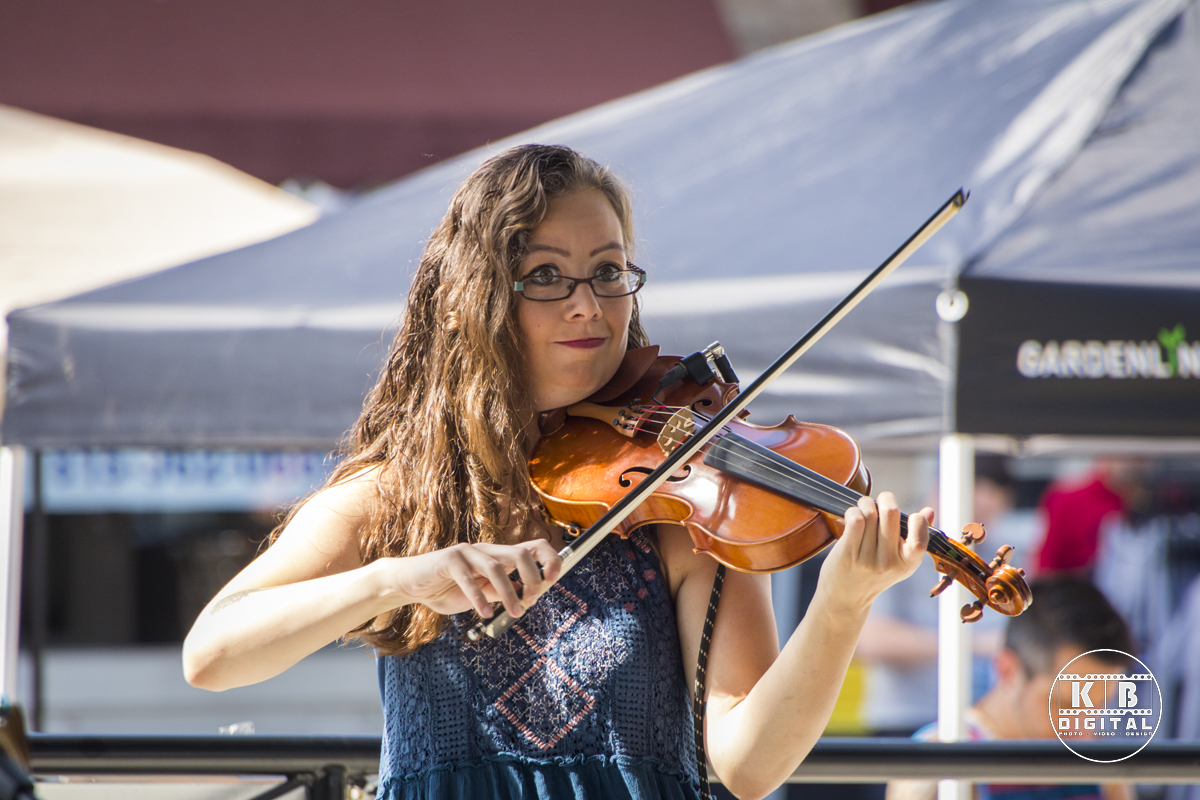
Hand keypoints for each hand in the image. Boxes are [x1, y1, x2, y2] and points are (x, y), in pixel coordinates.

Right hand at [382, 540, 562, 619]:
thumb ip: (499, 593)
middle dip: (533, 577)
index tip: (553, 581)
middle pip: (520, 554)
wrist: (409, 584)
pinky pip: (468, 578)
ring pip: (497, 566)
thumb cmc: (446, 589)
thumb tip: (524, 595)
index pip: (532, 548)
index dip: (549, 560)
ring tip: (516, 612)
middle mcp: (485, 550)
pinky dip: (479, 598)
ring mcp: (467, 552)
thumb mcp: (480, 596)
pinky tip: (484, 614)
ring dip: (510, 592)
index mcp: (496, 556)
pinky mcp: (448, 560)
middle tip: (532, 601)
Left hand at [815, 492, 931, 612]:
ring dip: (865, 503)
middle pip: (890, 512)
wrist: (846, 598)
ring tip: (864, 508)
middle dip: (886, 498)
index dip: (918, 521)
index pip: (920, 538)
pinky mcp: (847, 554)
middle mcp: (889, 562)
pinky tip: (853, 516)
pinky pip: (855, 520)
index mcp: (908, 563)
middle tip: (882, 500)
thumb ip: (915, 537)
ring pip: (869, 512)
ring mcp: (867, 559)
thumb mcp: (900, 562)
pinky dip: (853, 511)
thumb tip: (929, 511)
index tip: (910, 516)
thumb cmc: (875, 574)